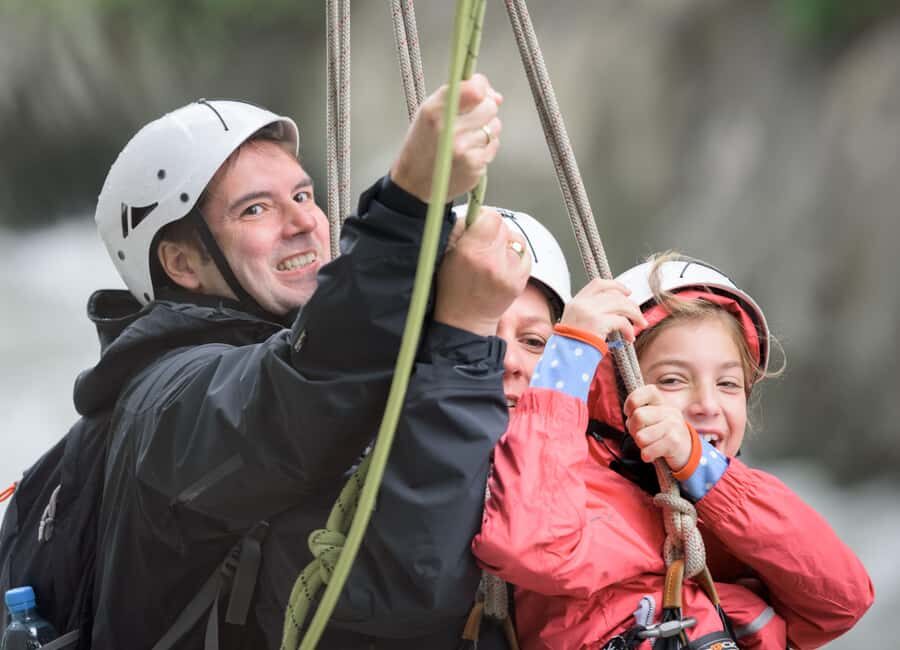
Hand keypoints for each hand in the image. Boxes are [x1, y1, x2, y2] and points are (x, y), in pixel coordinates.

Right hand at [390, 73, 502, 201]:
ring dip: (485, 129)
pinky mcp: (474, 165)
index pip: (475, 89)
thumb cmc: (423, 144)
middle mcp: (448, 130)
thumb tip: (497, 97)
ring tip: (466, 137)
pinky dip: (485, 147)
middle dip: (484, 109)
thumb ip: (462, 96)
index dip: (481, 87)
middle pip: (490, 107)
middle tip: (470, 118)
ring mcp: (463, 149)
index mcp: (435, 111)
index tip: (478, 91)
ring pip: (494, 126)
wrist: (414, 181)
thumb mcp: (430, 111)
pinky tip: (469, 151)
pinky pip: (493, 146)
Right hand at [433, 208, 529, 335]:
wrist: (465, 321)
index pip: (492, 217)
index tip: (477, 224)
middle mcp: (493, 262)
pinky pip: (525, 255)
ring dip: (506, 243)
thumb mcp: (445, 253)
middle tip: (481, 243)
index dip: (484, 218)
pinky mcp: (520, 281)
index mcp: (471, 253)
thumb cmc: (450, 287)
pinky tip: (501, 265)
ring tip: (491, 256)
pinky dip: (515, 256)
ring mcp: (509, 273)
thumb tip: (477, 211)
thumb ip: (461, 228)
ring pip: (516, 240)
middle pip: (504, 227)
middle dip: (493, 231)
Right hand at [560, 279, 647, 341]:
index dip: (616, 286)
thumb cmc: (572, 346)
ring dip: (635, 314)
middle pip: (614, 295)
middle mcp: (582, 304)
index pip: (598, 284)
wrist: (565, 360)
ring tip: (640, 325)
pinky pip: (621, 321)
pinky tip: (629, 338)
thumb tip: (617, 309)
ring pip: (621, 304)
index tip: (626, 293)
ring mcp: (589, 311)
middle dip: (631, 304)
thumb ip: (592, 313)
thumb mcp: (576, 324)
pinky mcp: (597, 322)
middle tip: (638, 315)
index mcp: (576, 302)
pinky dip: (629, 329)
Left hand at [623, 385, 692, 470]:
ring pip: (641, 436)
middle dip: (633, 429)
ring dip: (640, 444)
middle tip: (639, 434)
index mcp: (661, 402)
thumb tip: (630, 420)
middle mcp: (669, 411)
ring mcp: (673, 426)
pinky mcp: (674, 442)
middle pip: (638, 416)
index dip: (632, 401)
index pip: (647, 391)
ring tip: (648, 444)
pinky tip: (651, 454)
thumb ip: (639, 414)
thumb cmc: (661, 432)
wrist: (686, 449)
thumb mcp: (652, 418)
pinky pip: (648, 450)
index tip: (629, 412)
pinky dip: (646, 455)